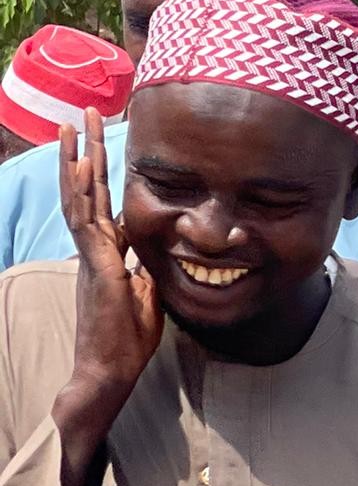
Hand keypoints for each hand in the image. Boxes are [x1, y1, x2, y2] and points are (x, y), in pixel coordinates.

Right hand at [50, 111, 162, 485]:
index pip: (103, 202)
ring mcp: (92, 255)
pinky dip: (83, 194)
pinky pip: (86, 223)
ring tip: (71, 126)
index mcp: (107, 252)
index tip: (101, 141)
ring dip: (76, 161)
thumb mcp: (147, 292)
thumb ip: (147, 266)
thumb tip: (157, 248)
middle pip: (86, 190)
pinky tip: (82, 168)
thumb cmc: (126, 339)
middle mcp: (93, 248)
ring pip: (79, 199)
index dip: (101, 171)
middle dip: (84, 151)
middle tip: (80, 114)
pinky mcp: (97, 267)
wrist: (109, 372)